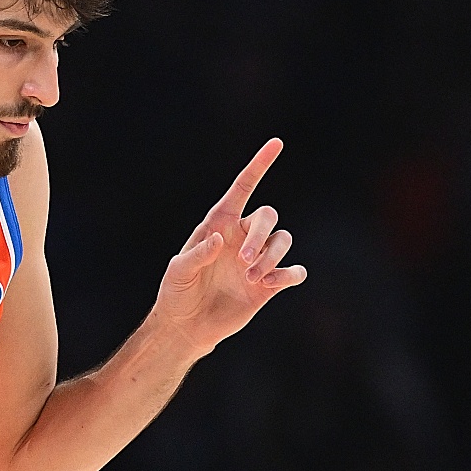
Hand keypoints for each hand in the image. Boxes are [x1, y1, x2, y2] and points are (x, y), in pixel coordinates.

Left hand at [153, 138, 305, 354]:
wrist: (187, 326)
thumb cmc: (177, 293)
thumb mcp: (178, 271)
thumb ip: (197, 254)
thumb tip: (221, 239)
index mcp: (219, 224)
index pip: (243, 188)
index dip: (258, 165)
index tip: (275, 144)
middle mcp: (242, 237)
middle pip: (268, 216)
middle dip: (261, 236)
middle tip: (244, 262)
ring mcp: (258, 259)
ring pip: (284, 241)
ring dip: (272, 257)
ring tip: (251, 278)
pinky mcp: (269, 283)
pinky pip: (294, 270)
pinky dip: (289, 274)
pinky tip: (271, 284)